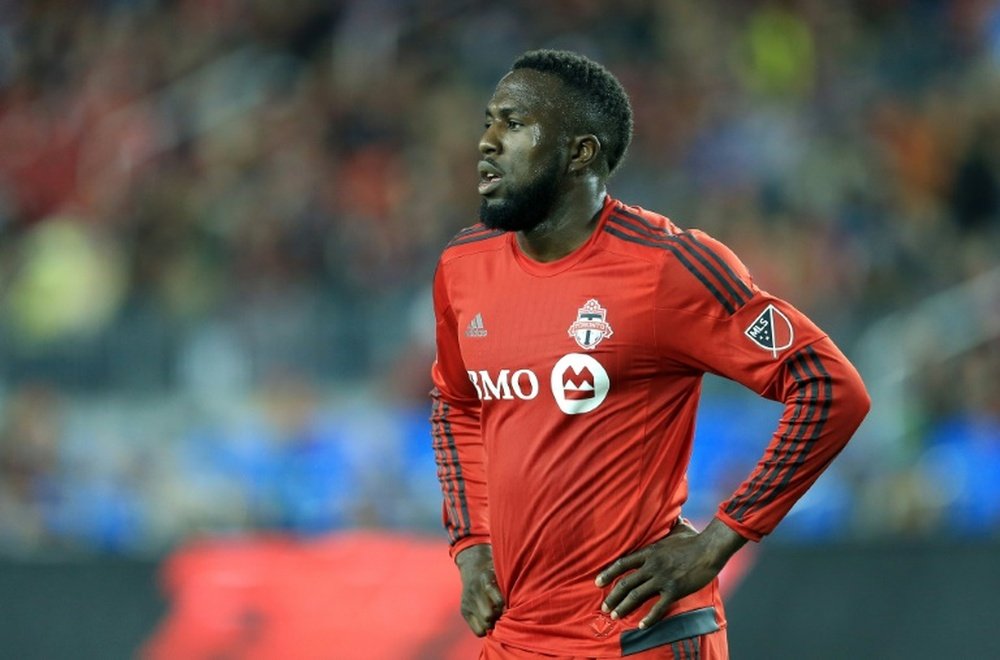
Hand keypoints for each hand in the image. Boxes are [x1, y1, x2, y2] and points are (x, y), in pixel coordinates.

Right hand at [455, 543, 504, 635]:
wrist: (474, 567)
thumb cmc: (496, 573)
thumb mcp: (502, 573)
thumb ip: (510, 587)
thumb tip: (522, 605)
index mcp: (486, 579)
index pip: (499, 601)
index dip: (507, 607)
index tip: (512, 606)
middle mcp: (475, 591)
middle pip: (489, 616)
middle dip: (499, 617)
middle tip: (505, 613)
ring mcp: (468, 602)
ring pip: (484, 625)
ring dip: (494, 624)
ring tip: (498, 617)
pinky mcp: (464, 610)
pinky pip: (478, 631)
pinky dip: (486, 629)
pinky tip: (491, 622)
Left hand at [595, 517, 745, 628]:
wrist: (711, 548)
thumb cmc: (696, 539)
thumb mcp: (678, 529)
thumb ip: (672, 525)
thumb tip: (676, 515)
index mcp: (650, 552)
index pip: (622, 563)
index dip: (608, 573)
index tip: (597, 582)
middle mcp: (652, 566)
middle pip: (626, 583)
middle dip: (613, 597)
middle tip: (604, 607)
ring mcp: (662, 578)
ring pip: (637, 596)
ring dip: (623, 607)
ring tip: (615, 616)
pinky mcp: (675, 590)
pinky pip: (659, 607)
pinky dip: (649, 618)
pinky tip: (641, 626)